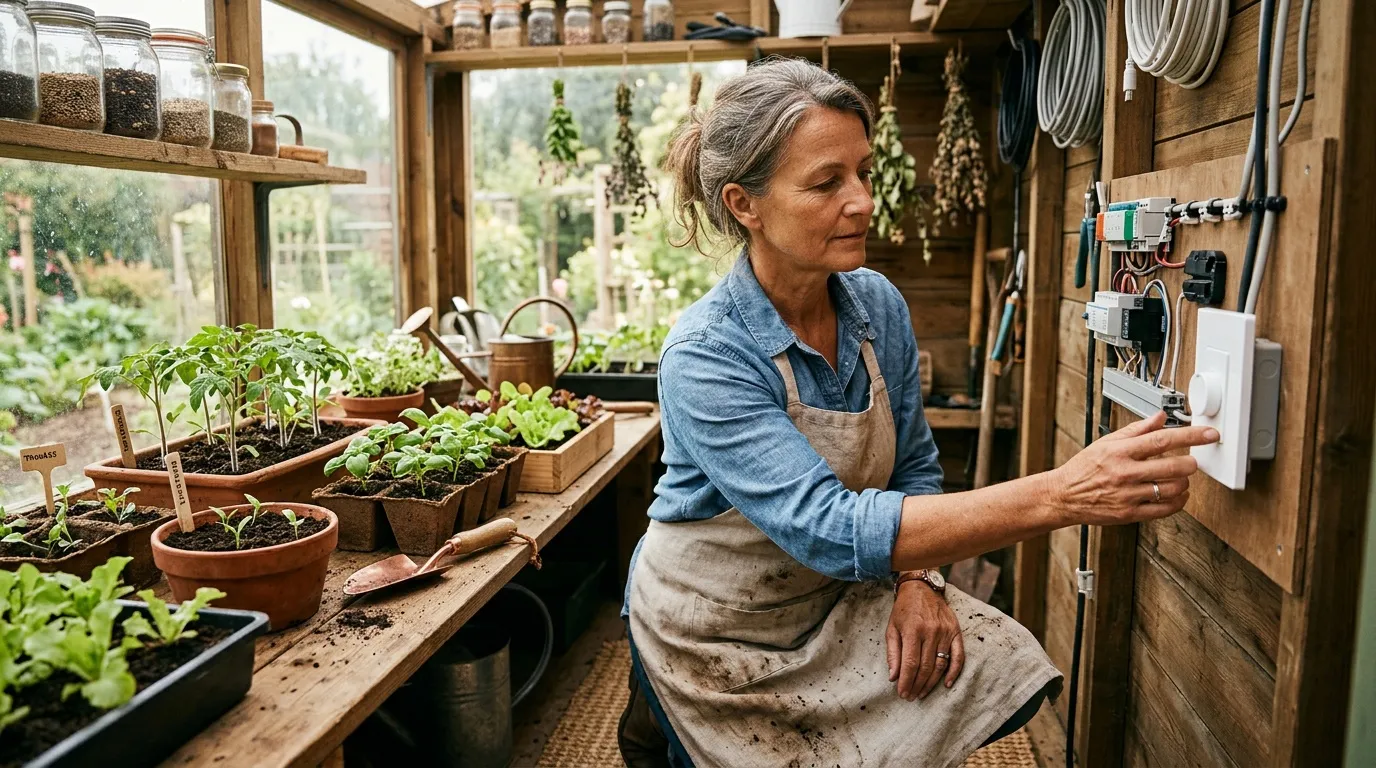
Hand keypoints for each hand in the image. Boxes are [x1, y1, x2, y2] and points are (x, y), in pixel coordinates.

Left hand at [886, 579, 963, 700]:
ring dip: (931, 683)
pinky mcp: (956, 632)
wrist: (921, 588)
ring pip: (940, 665)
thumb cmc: (903, 610)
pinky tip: (947, 684)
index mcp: (912, 630)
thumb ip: (893, 653)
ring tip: (922, 693)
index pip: (910, 663)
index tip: (902, 693)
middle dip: (917, 685)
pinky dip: (954, 672)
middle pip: (925, 667)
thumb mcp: (891, 628)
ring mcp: (945, 632)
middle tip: (911, 697)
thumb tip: (894, 677)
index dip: (907, 681)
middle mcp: (931, 632)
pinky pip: (958, 656)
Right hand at [1051, 411, 1218, 526]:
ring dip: (1184, 482)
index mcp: (1120, 451)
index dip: (1191, 436)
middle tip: (1193, 461)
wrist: (1064, 495)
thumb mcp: (1106, 442)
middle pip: (1173, 467)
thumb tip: (1160, 417)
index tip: (1209, 434)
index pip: (1162, 440)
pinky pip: (1165, 509)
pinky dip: (1178, 502)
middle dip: (1191, 463)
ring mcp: (1128, 495)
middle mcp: (1125, 473)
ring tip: (1181, 478)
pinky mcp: (1130, 513)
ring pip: (1172, 489)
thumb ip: (1136, 430)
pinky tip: (1177, 495)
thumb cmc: (1084, 468)